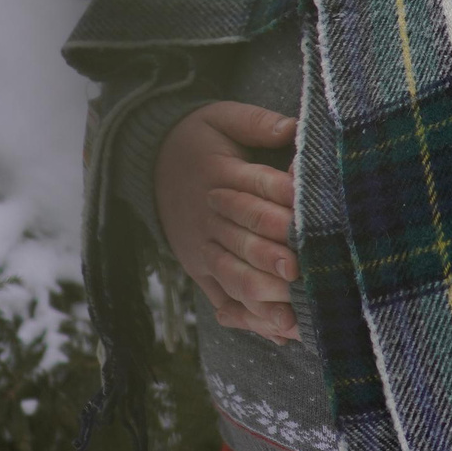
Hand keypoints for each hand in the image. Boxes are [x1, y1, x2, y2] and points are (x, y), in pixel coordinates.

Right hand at [154, 102, 300, 341]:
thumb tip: (294, 127)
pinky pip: (220, 296)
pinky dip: (247, 317)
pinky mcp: (198, 268)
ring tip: (291, 315)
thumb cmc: (197, 138)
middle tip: (298, 269)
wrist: (146, 165)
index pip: (255, 186)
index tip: (305, 210)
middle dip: (271, 254)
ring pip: (232, 273)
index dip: (282, 198)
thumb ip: (258, 122)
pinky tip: (276, 333)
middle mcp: (209, 215)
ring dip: (261, 294)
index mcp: (219, 173)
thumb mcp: (222, 117)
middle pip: (244, 235)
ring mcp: (201, 246)